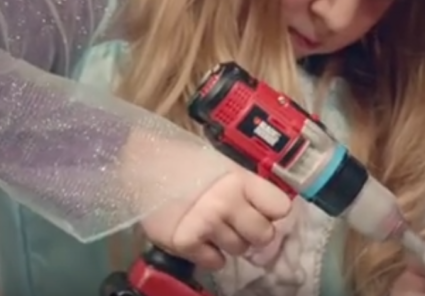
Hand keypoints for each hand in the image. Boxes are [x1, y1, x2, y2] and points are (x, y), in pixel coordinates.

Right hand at [140, 168, 292, 269]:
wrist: (144, 162)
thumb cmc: (187, 162)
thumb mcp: (224, 167)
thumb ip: (247, 189)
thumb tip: (271, 214)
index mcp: (241, 179)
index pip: (280, 207)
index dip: (272, 212)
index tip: (263, 210)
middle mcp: (228, 201)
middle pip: (264, 234)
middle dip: (255, 232)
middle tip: (238, 223)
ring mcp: (207, 223)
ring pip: (239, 250)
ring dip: (230, 242)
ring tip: (213, 226)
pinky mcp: (186, 242)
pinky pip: (215, 262)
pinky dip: (209, 255)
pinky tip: (200, 238)